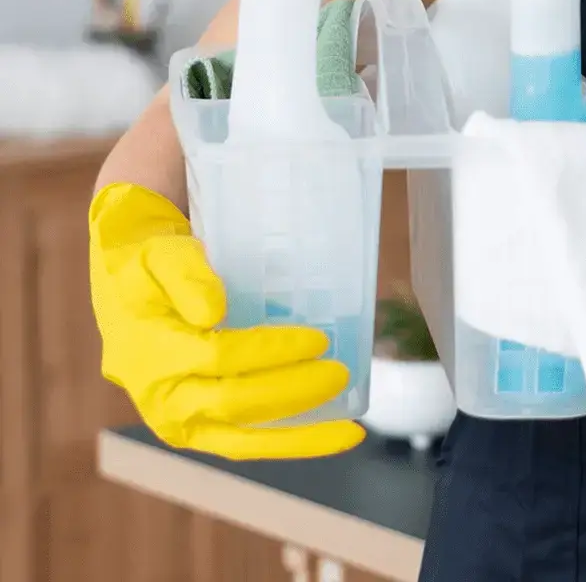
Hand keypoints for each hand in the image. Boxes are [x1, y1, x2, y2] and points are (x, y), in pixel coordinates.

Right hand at [89, 183, 364, 459]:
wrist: (124, 289)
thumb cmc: (150, 264)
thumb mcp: (161, 255)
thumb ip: (186, 276)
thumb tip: (213, 312)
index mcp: (152, 353)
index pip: (219, 358)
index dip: (271, 352)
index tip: (316, 339)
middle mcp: (162, 398)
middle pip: (234, 404)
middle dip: (293, 393)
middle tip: (341, 373)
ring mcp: (177, 421)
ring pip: (241, 441)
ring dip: (297, 439)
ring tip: (348, 433)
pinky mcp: (196, 429)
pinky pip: (242, 442)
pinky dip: (284, 443)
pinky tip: (325, 436)